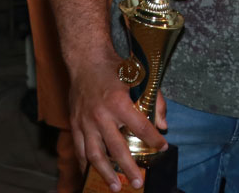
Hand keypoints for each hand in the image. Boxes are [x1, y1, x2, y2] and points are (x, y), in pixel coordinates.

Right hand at [69, 55, 167, 191]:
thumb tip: (162, 125)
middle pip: (116, 148)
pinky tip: (91, 174)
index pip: (141, 127)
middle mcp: (101, 115)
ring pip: (94, 154)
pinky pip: (79, 148)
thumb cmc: (115, 68)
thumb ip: (155, 102)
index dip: (153, 139)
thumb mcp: (140, 79)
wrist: (86, 59)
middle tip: (138, 182)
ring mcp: (85, 121)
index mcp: (119, 102)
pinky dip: (85, 163)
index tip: (163, 147)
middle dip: (129, 167)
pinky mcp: (75, 123)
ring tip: (115, 186)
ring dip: (105, 172)